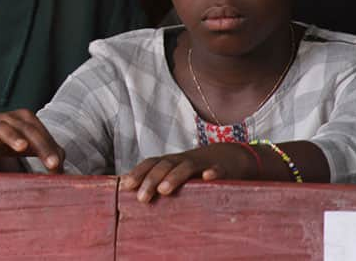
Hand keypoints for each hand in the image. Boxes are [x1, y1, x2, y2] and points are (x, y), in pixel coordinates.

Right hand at [0, 109, 63, 171]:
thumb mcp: (29, 143)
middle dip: (42, 147)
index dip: (52, 150)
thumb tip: (64, 171)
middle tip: (53, 164)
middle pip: (29, 131)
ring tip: (22, 147)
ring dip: (14, 138)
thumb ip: (48, 152)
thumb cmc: (8, 139)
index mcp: (25, 119)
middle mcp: (9, 119)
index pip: (43, 134)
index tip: (58, 169)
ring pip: (4, 130)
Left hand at [121, 143, 257, 202]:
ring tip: (164, 190)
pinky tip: (208, 178)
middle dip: (151, 180)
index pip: (151, 163)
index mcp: (171, 162)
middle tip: (141, 198)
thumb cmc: (197, 170)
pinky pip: (218, 169)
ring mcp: (203, 163)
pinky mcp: (223, 169)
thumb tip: (126, 188)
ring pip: (187, 167)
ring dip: (175, 177)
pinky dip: (213, 172)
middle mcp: (183, 160)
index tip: (125, 186)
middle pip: (165, 165)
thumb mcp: (175, 173)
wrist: (230, 156)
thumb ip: (155, 180)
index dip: (138, 173)